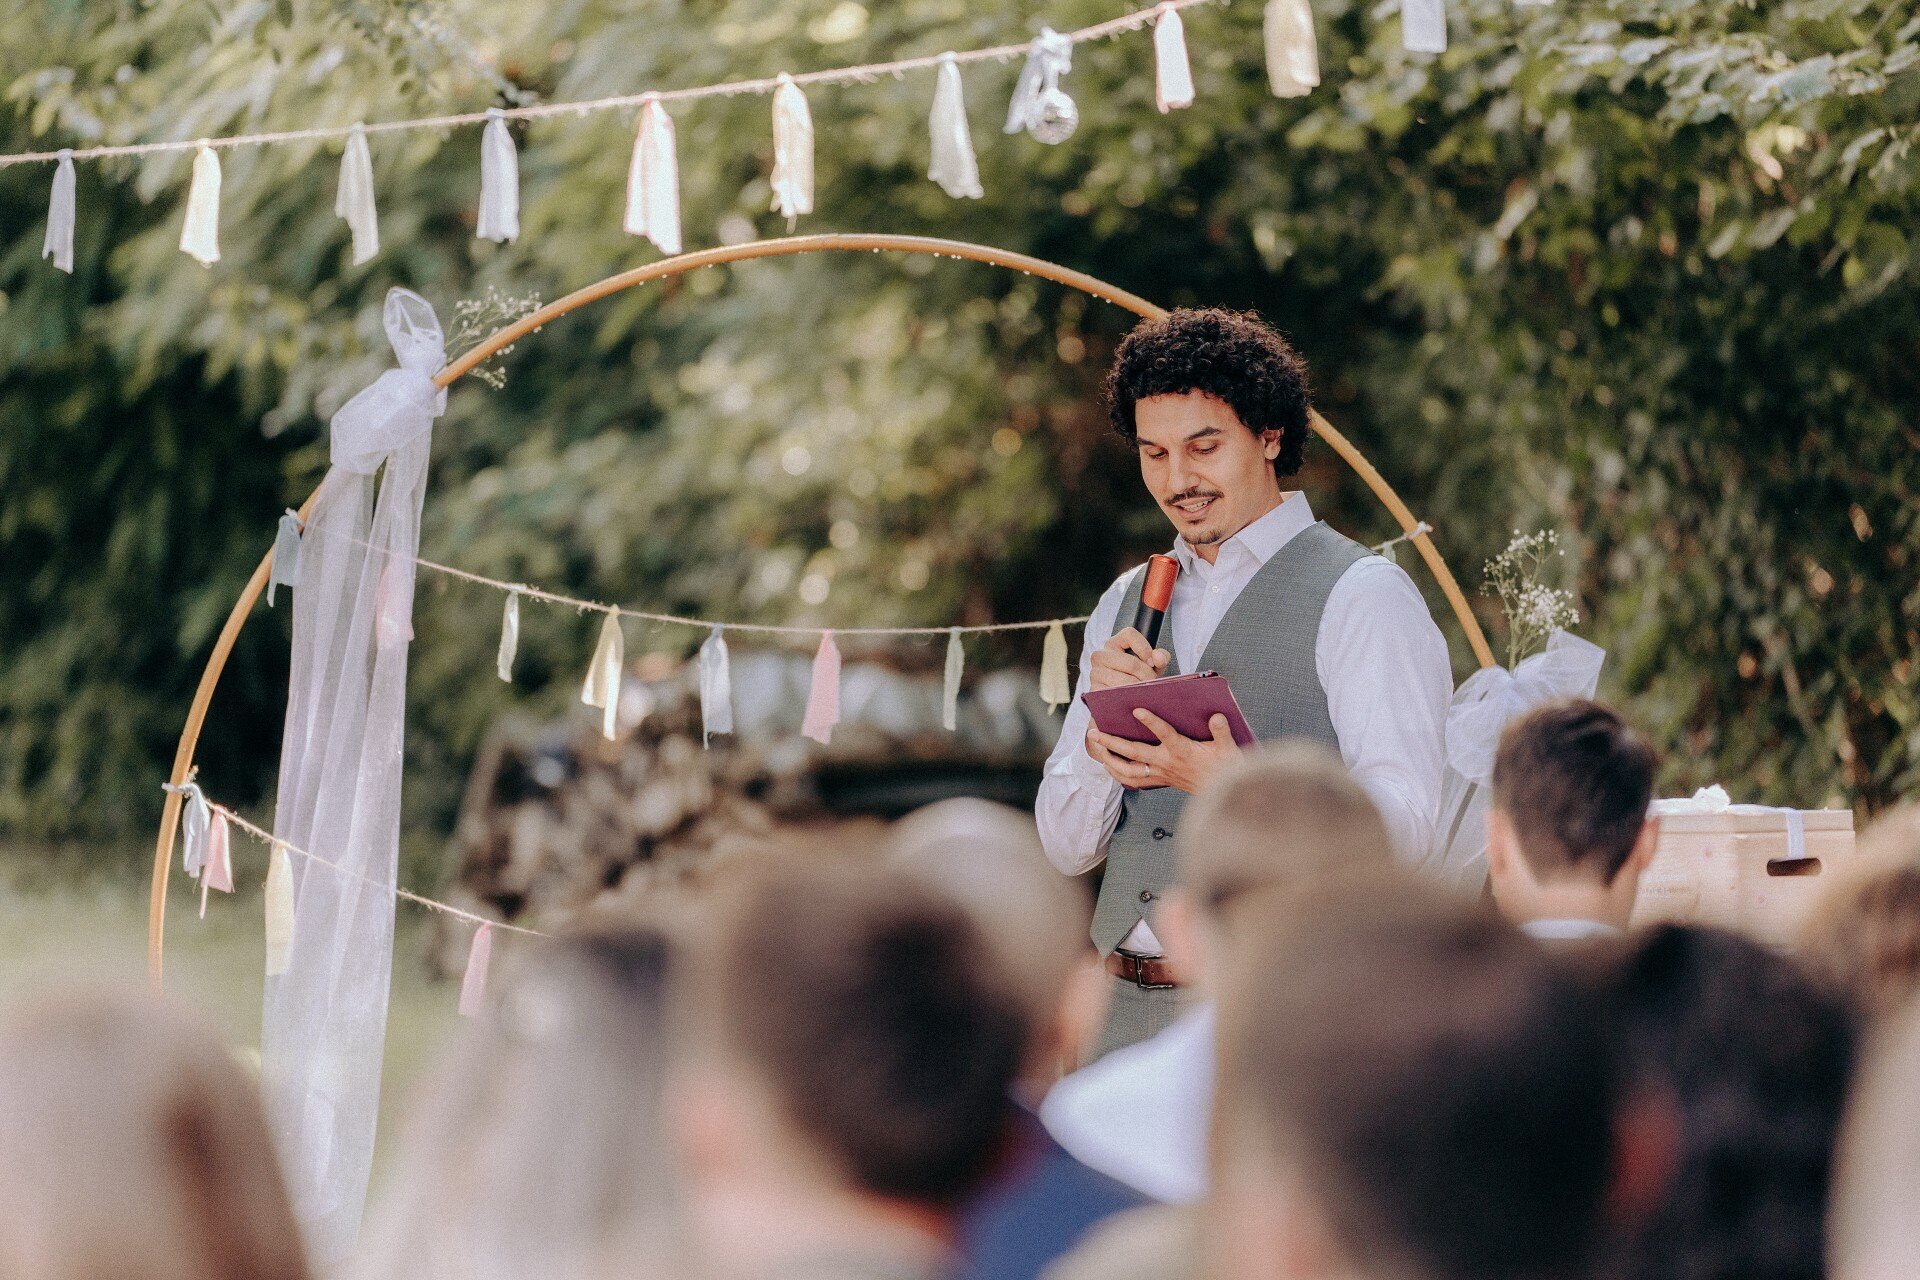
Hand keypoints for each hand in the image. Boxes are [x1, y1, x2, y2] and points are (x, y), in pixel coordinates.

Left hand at [1087, 711, 1240, 794]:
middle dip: (1111, 742)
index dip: (1151, 722)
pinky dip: (1117, 772)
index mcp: (1182, 751)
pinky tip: (1107, 763)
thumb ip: (1222, 731)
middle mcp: (1167, 762)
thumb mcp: (1228, 748)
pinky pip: (1132, 780)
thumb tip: (1216, 716)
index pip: (1164, 734)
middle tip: (1094, 732)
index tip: (1137, 710)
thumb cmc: (1225, 767)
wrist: (1222, 793)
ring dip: (1109, 758)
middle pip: (1134, 752)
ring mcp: (1160, 773)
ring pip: (1128, 769)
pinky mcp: (1159, 780)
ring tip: (1096, 745)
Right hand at [1089, 627, 1169, 691]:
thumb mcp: (1151, 665)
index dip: (1145, 647)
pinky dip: (1129, 699)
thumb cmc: (1138, 676)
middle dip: (1147, 676)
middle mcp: (1100, 655)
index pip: (1130, 634)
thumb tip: (1158, 658)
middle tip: (1153, 684)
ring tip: (1145, 693)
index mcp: (1114, 643)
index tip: (1152, 662)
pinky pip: (1117, 695)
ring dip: (1139, 690)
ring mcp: (1095, 673)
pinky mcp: (1094, 690)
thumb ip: (1160, 657)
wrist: (1122, 697)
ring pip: (1125, 681)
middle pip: (1132, 663)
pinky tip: (1133, 700)